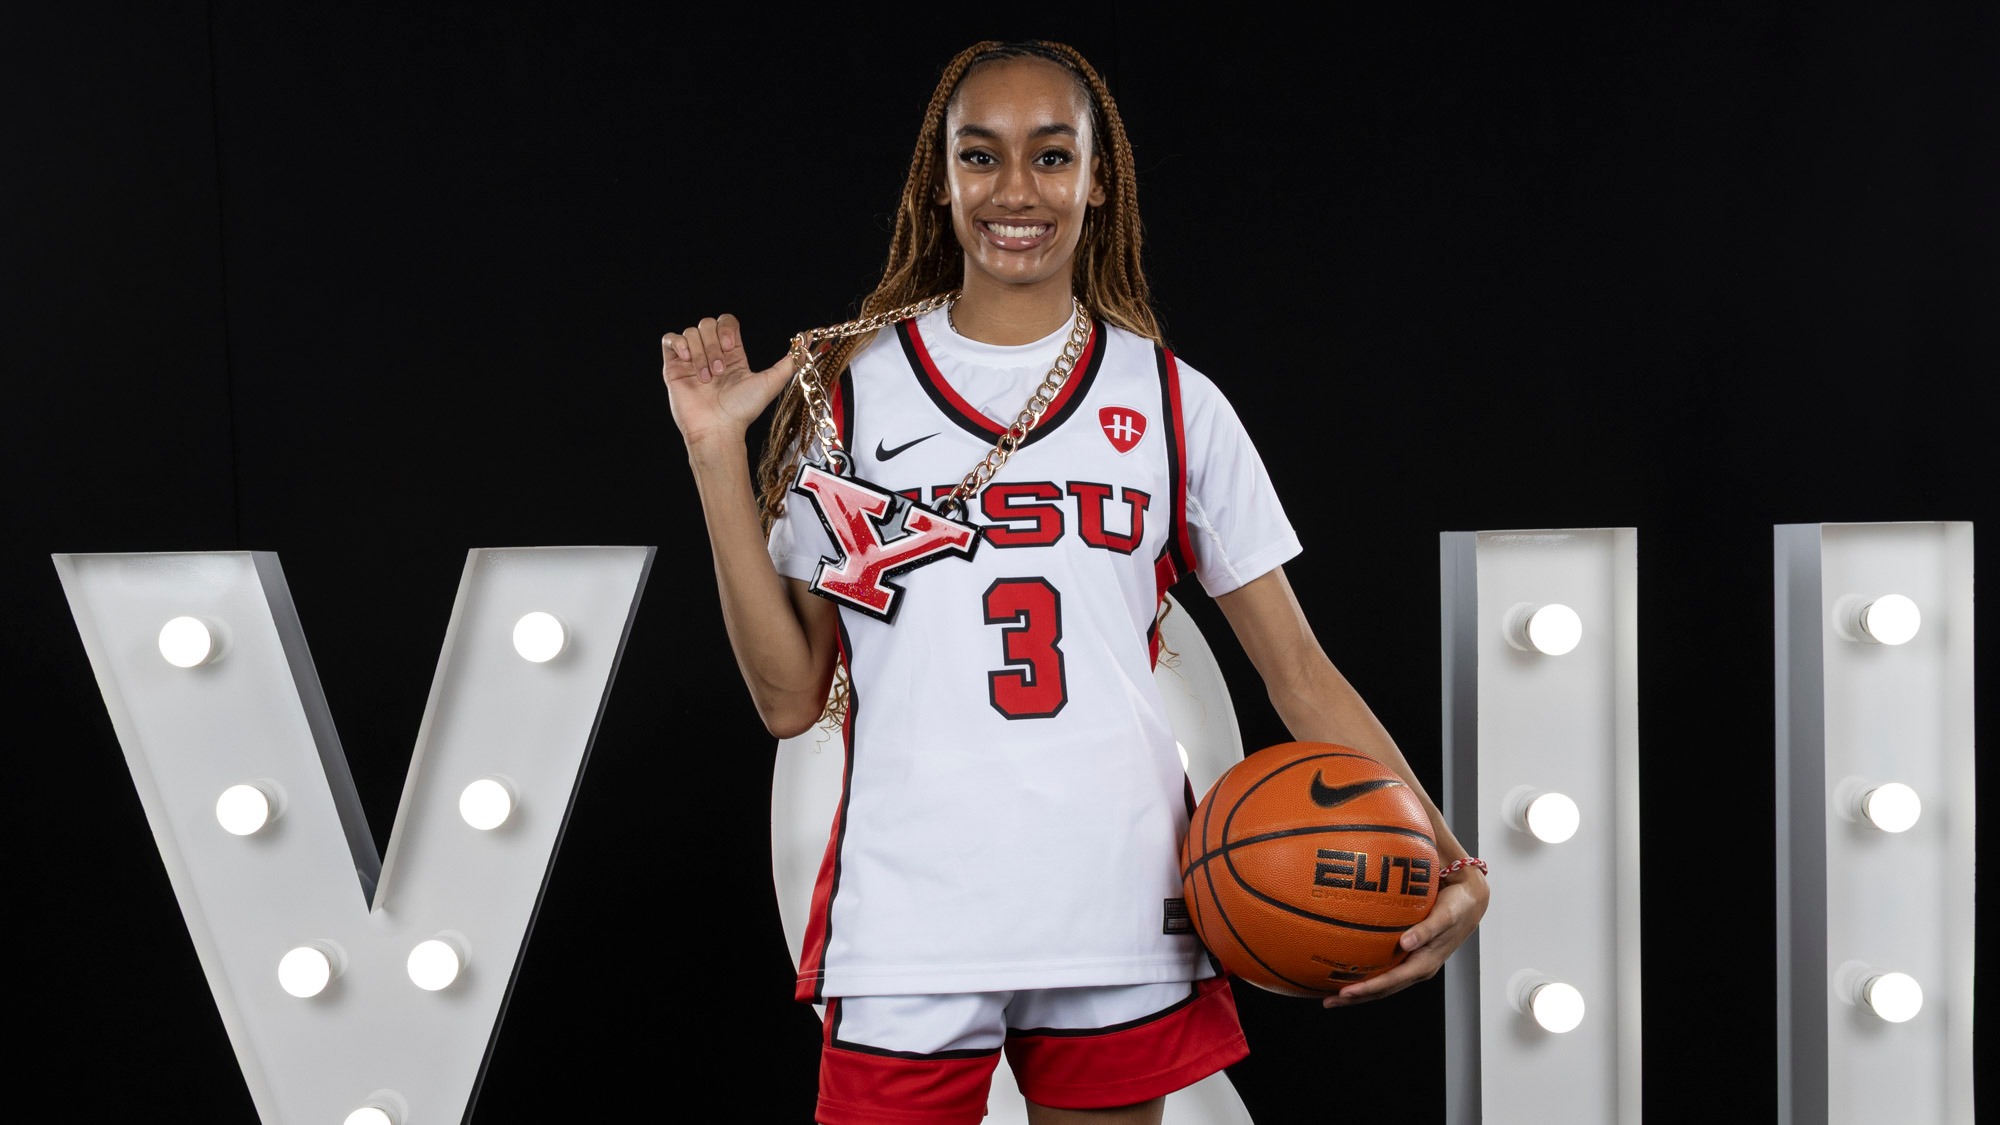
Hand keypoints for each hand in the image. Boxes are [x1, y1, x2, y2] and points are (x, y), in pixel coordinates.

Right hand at [660, 313, 796, 447]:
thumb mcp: (771, 382)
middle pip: (707, 324)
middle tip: (719, 370)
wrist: (718, 429)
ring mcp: (691, 360)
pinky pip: (670, 339)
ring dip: (700, 352)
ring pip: (691, 332)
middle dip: (714, 344)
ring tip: (706, 377)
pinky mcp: (674, 367)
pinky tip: (687, 361)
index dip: (727, 328)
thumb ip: (790, 362)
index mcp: (732, 355)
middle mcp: (711, 354)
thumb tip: (807, 342)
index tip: (732, 346)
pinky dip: (679, 344)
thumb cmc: (743, 410)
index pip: (726, 322)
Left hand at [1321, 866, 1488, 1007]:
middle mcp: (1418, 968)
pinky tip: (1348, 971)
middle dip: (1356, 998)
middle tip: (1328, 1001)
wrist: (1469, 902)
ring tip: (1331, 995)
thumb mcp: (1445, 916)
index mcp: (1425, 964)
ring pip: (1383, 984)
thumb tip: (1405, 943)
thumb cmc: (1457, 906)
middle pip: (1383, 990)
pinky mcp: (1410, 956)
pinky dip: (1366, 975)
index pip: (1392, 982)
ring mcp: (1413, 964)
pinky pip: (1385, 970)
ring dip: (1359, 991)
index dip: (1368, 988)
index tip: (1346, 992)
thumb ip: (1426, 930)